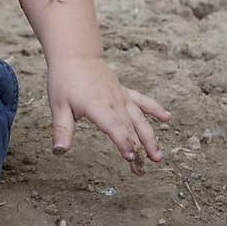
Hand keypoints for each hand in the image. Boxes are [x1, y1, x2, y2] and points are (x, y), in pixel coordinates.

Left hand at [47, 56, 169, 173]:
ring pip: (140, 119)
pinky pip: (143, 101)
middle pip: (130, 129)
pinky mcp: (124, 92)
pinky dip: (155, 109)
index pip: (115, 128)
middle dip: (138, 150)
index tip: (132, 159)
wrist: (75, 54)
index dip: (124, 143)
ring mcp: (121, 97)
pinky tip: (168, 118)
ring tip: (158, 157)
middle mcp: (114, 102)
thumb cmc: (64, 80)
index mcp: (98, 106)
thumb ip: (62, 130)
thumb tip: (58, 151)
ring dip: (150, 138)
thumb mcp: (58, 106)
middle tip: (142, 170)